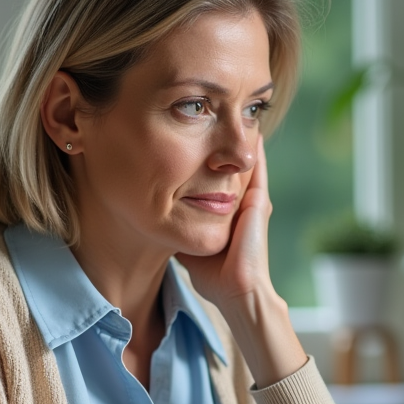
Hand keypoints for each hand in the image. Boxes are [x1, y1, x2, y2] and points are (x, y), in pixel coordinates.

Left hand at [176, 135, 305, 386]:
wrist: (235, 291)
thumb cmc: (210, 274)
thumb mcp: (186, 239)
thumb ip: (172, 222)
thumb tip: (144, 209)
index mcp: (225, 209)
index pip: (215, 173)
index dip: (205, 154)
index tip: (188, 133)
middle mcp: (241, 200)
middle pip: (231, 160)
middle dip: (223, 138)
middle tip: (212, 111)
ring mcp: (253, 200)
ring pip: (244, 160)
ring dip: (238, 137)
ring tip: (230, 111)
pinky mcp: (258, 203)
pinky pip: (256, 168)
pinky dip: (254, 149)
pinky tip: (250, 130)